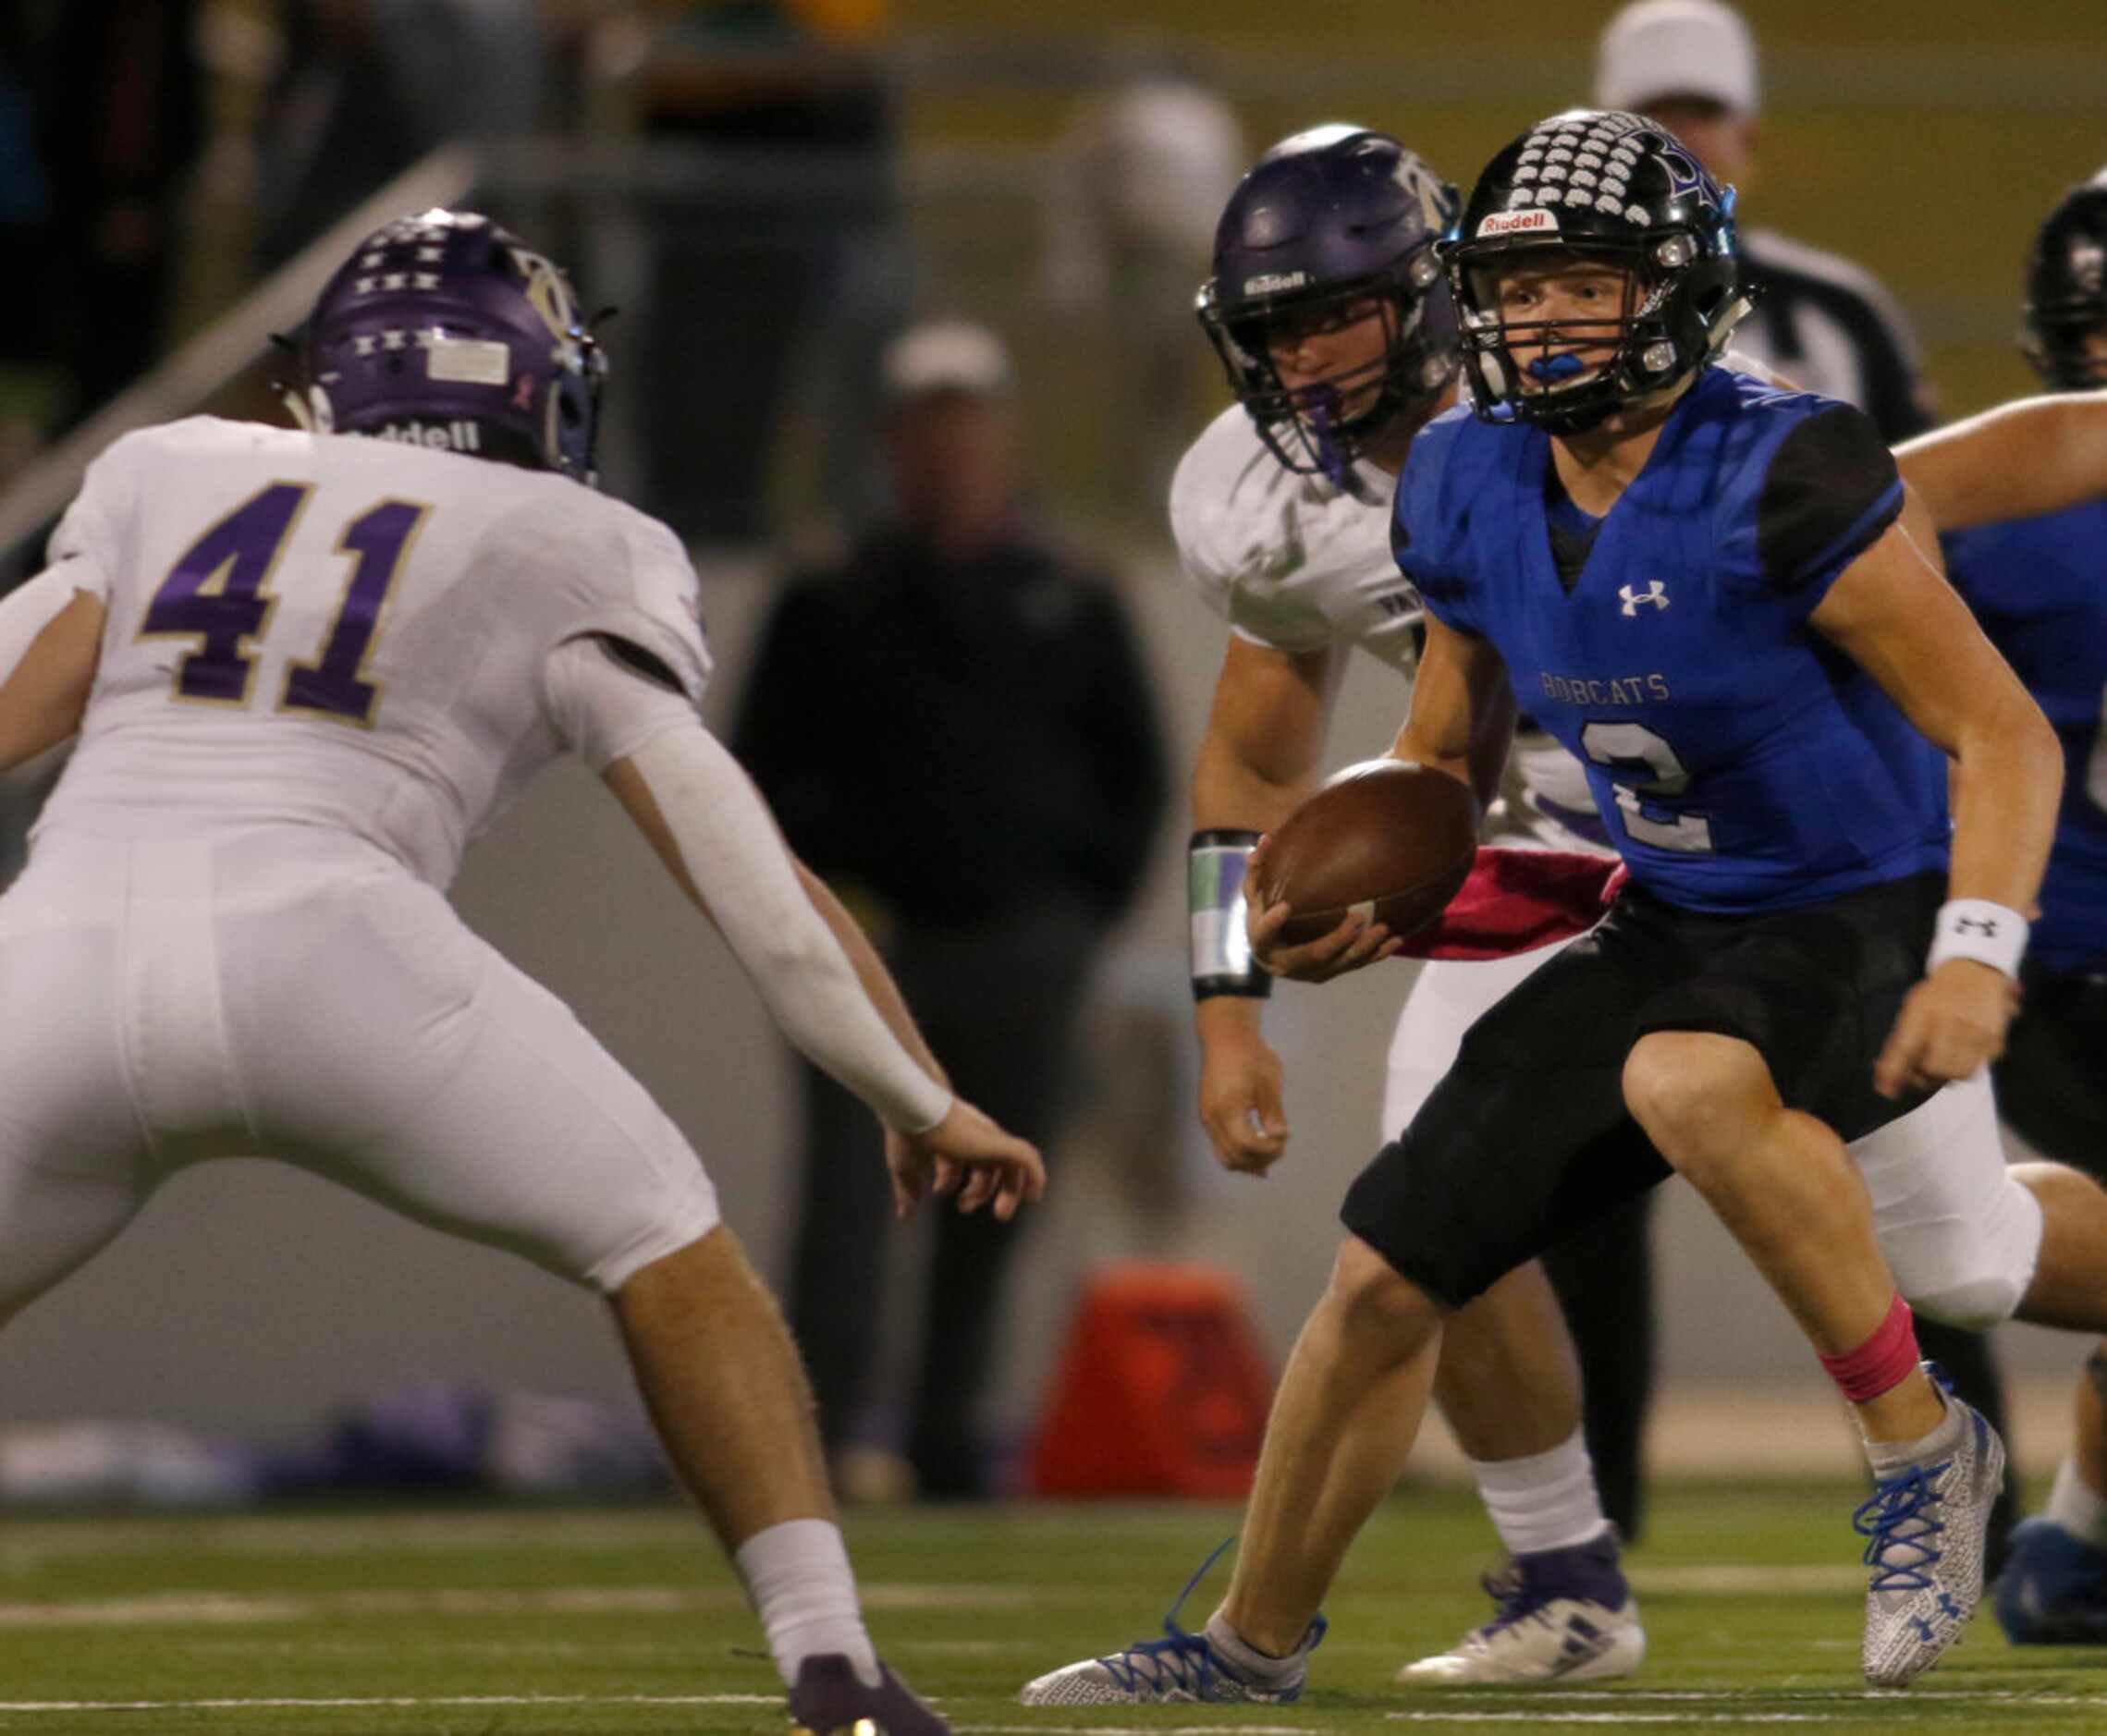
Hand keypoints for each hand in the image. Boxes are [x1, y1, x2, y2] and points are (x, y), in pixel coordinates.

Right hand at [886, 1098, 1045, 1220]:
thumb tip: (905, 1215)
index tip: (939, 1190)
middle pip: (990, 1167)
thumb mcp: (906, 1167)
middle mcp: (975, 1139)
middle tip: (969, 1209)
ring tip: (1001, 1213)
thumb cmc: (909, 1132)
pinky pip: (1028, 1160)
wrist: (917, 1110)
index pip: (962, 1162)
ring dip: (1010, 1191)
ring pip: (1013, 1166)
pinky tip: (1032, 1196)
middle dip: (983, 1192)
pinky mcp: (999, 1144)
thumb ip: (908, 1190)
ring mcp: (989, 1140)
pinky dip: (1034, 1177)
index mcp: (954, 1142)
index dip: (953, 1181)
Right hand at [1198, 1021, 1289, 1175]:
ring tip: (1270, 1153)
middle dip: (1260, 1159)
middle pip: (1235, 1156)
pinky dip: (1239, 1153)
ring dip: (1249, 1161)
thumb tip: (1279, 1136)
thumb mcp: (1268, 1078)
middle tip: (1281, 1147)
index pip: (1247, 1144)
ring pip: (1225, 1156)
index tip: (1285, 1137)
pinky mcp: (1208, 1116)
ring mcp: (1207, 1118)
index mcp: (1228, 1108)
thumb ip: (1273, 1110)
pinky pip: (1221, 1145)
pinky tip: (1256, 1152)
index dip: (1268, 1148)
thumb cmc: (1250, 1054)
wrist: (1225, 1036)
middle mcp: (1212, 1118)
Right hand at [1244, 833, 1406, 982]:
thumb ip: (1257, 870)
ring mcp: (1309, 973)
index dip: (1272, 923)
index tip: (1285, 906)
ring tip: (1383, 928)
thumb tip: (1266, 838)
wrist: (1271, 954)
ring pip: (1339, 964)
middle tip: (1358, 917)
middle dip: (1337, 940)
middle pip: (1313, 955)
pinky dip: (1376, 954)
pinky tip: (1395, 940)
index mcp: (1263, 944)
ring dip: (1363, 947)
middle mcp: (1285, 965)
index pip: (1264, 934)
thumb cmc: (1263, 914)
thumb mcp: (1254, 894)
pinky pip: (1355, 965)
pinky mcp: (1329, 973)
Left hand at [1873, 959, 2020, 1098]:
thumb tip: (1885, 1077)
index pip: (1906, 1049)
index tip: (1886, 1090)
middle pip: (1934, 1068)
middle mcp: (1951, 1021)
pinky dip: (1966, 1068)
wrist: (1974, 971)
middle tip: (1918, 1074)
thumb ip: (1899, 1041)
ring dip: (1946, 1077)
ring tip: (1940, 1066)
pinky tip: (1960, 1055)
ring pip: (1960, 1073)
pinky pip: (1979, 1067)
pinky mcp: (1995, 1038)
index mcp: (1924, 1011)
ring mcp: (1976, 1031)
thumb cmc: (1938, 994)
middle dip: (1923, 1077)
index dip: (1894, 1073)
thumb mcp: (1912, 1009)